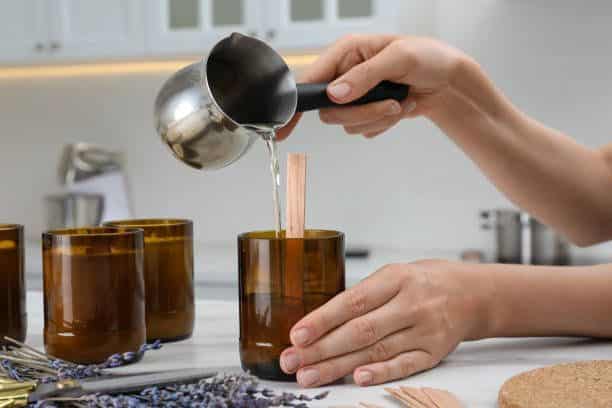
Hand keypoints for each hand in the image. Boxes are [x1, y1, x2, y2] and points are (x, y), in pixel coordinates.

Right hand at [276, 34, 468, 139]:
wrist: (448, 81)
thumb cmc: (428, 58)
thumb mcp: (399, 59)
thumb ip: (364, 76)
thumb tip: (336, 94)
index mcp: (346, 53)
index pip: (310, 81)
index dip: (295, 105)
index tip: (284, 127)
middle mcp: (345, 74)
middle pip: (330, 111)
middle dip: (362, 112)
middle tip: (389, 104)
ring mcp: (355, 95)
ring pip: (347, 123)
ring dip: (377, 118)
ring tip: (399, 101)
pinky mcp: (365, 112)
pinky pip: (363, 130)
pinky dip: (384, 124)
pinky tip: (399, 107)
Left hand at [279, 260, 492, 386]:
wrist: (472, 293)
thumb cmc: (424, 281)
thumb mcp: (394, 273)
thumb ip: (363, 295)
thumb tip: (320, 321)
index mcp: (397, 278)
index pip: (353, 301)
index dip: (322, 319)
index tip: (297, 334)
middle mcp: (412, 304)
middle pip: (360, 330)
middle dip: (321, 348)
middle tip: (291, 361)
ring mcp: (425, 330)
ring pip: (376, 351)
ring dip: (338, 366)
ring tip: (309, 376)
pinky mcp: (434, 352)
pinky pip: (404, 365)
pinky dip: (380, 373)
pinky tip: (356, 379)